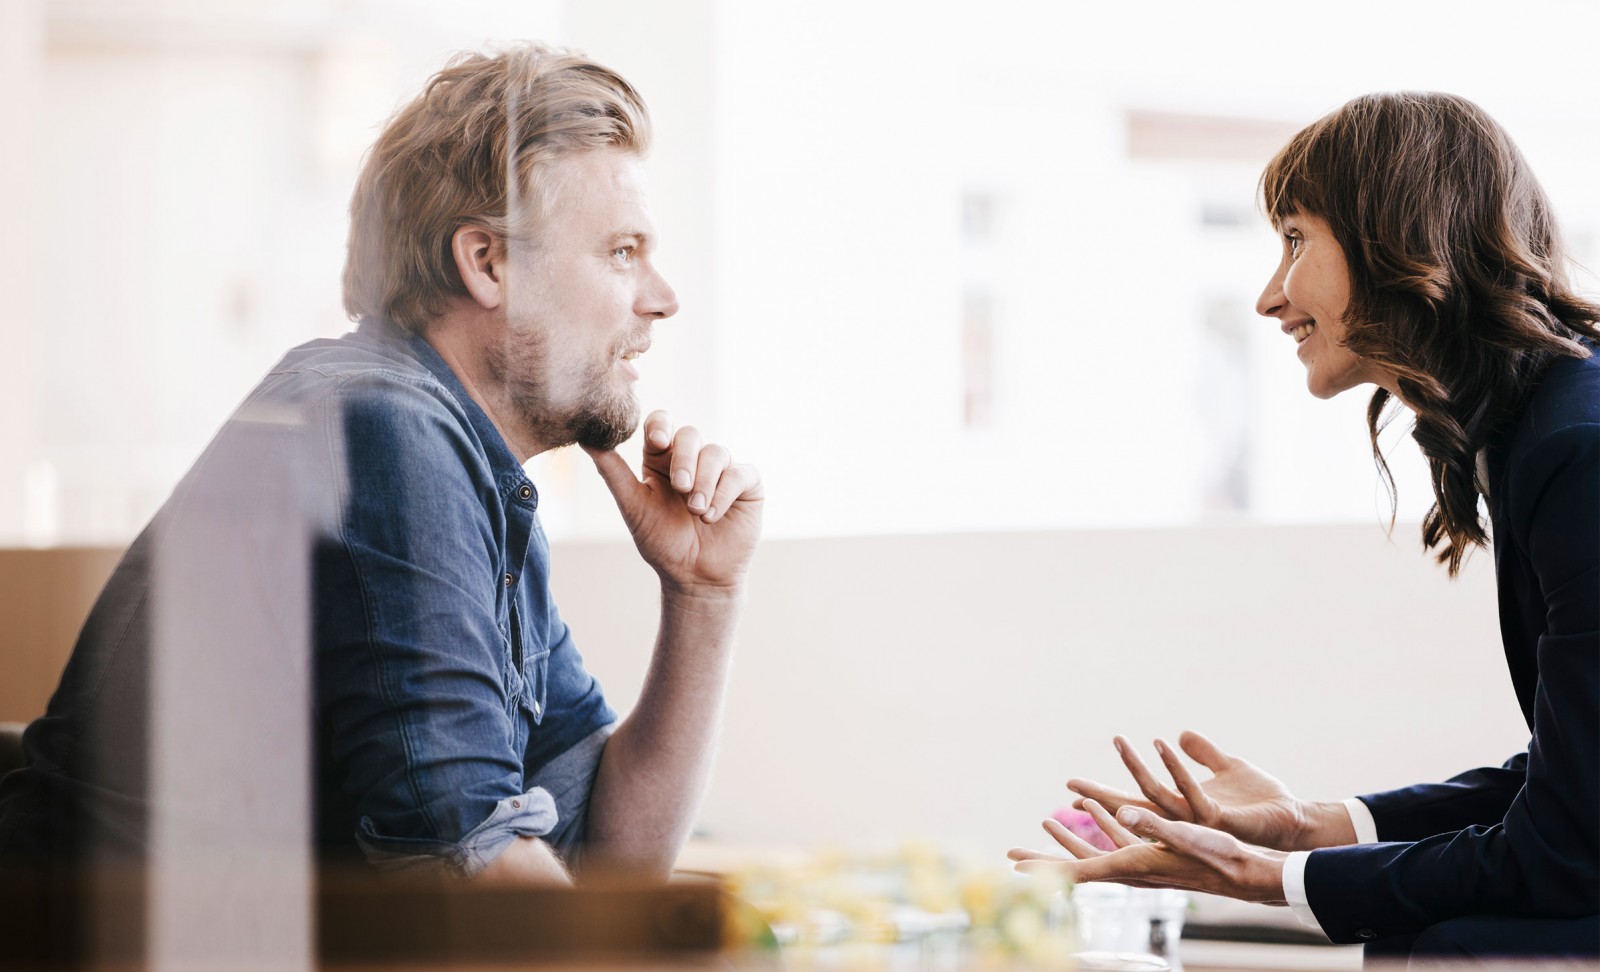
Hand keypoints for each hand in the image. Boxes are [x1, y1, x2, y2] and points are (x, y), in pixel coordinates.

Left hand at [586, 410, 762, 595]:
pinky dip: (725, 492)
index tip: (659, 441)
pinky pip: (740, 473)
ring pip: (717, 452)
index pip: (661, 424)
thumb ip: (612, 472)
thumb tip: (586, 438)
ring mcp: (721, 470)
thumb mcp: (633, 506)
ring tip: (697, 511)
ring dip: (706, 482)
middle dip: (685, 460)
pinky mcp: (746, 484)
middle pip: (690, 434)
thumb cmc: (662, 543)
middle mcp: (692, 458)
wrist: (696, 577)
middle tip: (681, 487)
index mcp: (661, 458)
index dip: (661, 425)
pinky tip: (712, 516)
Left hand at [1008, 799, 1286, 903]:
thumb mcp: (1185, 836)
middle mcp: (1130, 869)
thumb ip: (1153, 825)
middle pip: (1075, 866)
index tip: (1013, 869)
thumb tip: (1122, 813)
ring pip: (1093, 852)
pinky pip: (1115, 840)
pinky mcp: (1153, 854)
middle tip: (1009, 854)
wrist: (1247, 873)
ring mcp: (1141, 863)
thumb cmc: (1219, 856)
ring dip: (1067, 838)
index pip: (1077, 871)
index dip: (1044, 870)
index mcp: (1131, 866)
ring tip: (1045, 821)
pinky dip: (1099, 823)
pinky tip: (1097, 808)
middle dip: (1043, 859)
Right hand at [1067, 732, 1335, 851]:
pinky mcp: (1218, 820)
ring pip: (1157, 797)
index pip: (1131, 802)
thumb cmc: (1263, 800)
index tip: (1072, 788)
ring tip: (1118, 740)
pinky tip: (1164, 742)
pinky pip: (1191, 792)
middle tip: (1069, 782)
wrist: (1295, 820)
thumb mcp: (1228, 767)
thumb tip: (1182, 733)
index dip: (1103, 795)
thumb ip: (1204, 753)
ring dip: (1136, 766)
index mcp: (1179, 811)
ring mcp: (1197, 822)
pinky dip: (1176, 766)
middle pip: (1131, 807)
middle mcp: (1181, 820)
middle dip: (1100, 794)